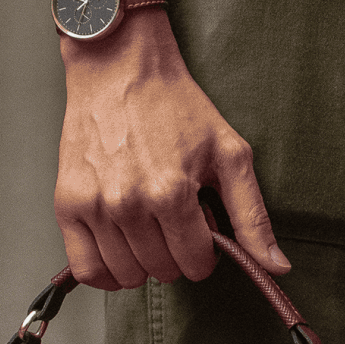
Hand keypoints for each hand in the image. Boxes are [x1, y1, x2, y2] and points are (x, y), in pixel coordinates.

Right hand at [56, 4, 289, 288]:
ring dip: (143, 263)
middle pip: (162, 271)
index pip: (195, 264)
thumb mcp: (229, 155)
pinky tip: (119, 256)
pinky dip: (105, 274)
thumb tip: (276, 267)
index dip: (204, 252)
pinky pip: (86, 268)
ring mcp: (95, 206)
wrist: (119, 69)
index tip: (199, 228)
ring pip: (126, 275)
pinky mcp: (68, 203)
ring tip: (148, 230)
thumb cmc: (176, 106)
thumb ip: (253, 217)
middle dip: (176, 255)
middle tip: (173, 222)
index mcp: (172, 192)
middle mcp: (129, 203)